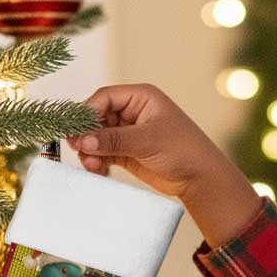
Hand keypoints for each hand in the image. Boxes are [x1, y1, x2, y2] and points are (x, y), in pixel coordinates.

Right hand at [67, 83, 263, 248]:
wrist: (200, 179)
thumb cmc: (182, 150)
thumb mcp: (147, 141)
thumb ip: (114, 140)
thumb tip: (83, 140)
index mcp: (141, 97)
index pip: (105, 98)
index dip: (88, 112)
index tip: (76, 130)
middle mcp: (133, 112)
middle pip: (98, 118)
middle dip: (87, 134)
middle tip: (78, 149)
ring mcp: (130, 133)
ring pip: (99, 138)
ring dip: (91, 150)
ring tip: (91, 165)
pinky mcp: (128, 153)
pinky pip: (105, 153)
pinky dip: (98, 161)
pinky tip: (97, 170)